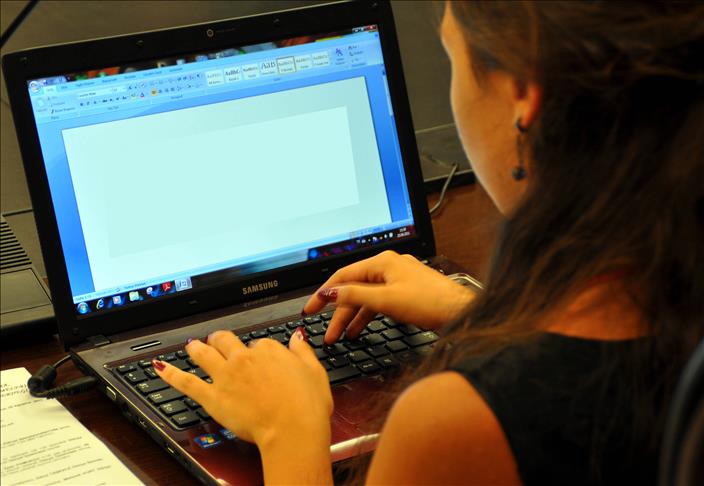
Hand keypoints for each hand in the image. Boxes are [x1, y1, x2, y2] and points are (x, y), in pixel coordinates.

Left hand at [153, 328, 332, 447]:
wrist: (292, 429)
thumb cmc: (307, 406)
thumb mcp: (315, 372)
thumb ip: (303, 352)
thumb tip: (297, 337)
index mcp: (269, 350)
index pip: (259, 343)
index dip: (259, 351)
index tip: (261, 359)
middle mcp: (244, 358)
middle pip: (226, 341)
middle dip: (221, 340)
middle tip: (218, 341)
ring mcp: (226, 376)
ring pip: (204, 354)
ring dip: (196, 348)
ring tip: (191, 346)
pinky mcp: (213, 397)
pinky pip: (187, 382)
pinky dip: (171, 374)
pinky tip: (160, 367)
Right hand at [302, 250, 474, 343]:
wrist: (461, 312)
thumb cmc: (431, 302)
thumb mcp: (387, 300)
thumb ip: (356, 295)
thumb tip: (331, 292)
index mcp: (382, 262)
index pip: (343, 276)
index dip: (324, 293)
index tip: (310, 309)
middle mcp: (388, 267)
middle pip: (353, 289)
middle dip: (338, 312)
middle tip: (325, 332)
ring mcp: (397, 280)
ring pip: (365, 298)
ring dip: (351, 317)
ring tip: (339, 337)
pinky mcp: (404, 294)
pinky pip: (378, 303)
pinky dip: (367, 316)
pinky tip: (358, 330)